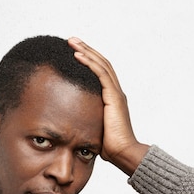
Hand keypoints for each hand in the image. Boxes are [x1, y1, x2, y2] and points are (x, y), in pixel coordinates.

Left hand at [68, 37, 148, 175]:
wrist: (123, 153)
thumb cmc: (109, 147)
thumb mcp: (94, 129)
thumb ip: (86, 121)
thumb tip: (71, 124)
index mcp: (112, 98)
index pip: (101, 73)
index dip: (89, 60)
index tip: (75, 52)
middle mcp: (116, 92)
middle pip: (101, 63)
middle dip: (86, 50)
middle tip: (72, 40)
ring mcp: (116, 94)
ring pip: (101, 65)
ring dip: (86, 51)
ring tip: (72, 42)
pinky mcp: (114, 97)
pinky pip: (101, 74)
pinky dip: (89, 63)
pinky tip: (78, 55)